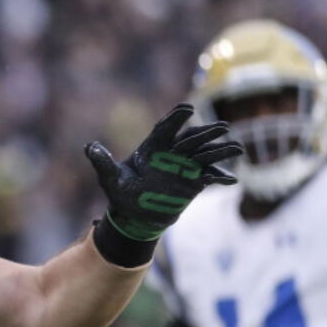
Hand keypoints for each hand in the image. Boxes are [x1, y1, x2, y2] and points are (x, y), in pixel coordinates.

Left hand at [86, 104, 240, 241]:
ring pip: (205, 155)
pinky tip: (231, 179)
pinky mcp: (193, 183)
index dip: (176, 118)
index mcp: (152, 147)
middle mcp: (171, 154)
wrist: (134, 218)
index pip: (166, 128)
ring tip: (237, 148)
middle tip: (223, 127)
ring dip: (221, 151)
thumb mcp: (111, 180)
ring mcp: (184, 167)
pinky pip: (210, 177)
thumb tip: (89, 147)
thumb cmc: (121, 196)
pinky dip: (220, 177)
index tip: (187, 109)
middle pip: (191, 139)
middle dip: (207, 133)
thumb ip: (103, 163)